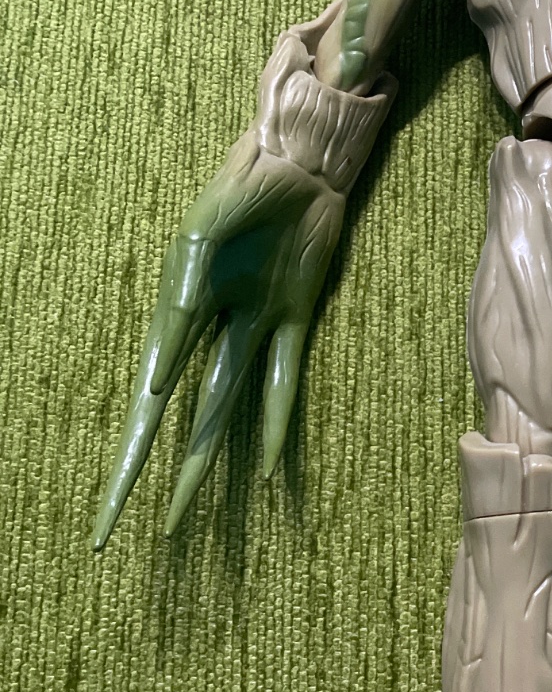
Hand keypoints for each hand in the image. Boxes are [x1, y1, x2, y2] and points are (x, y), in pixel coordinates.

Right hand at [93, 134, 344, 549]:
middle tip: (136, 533)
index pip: (148, 400)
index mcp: (175, 313)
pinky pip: (286, 379)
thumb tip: (158, 373)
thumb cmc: (241, 184)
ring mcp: (254, 326)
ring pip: (227, 410)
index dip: (131, 455)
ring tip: (186, 517)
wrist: (297, 158)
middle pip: (180, 420)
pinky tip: (265, 468)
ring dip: (209, 463)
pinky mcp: (297, 316)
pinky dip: (276, 421)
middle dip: (161, 475)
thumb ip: (184, 296)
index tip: (113, 503)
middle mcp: (210, 329)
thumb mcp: (203, 231)